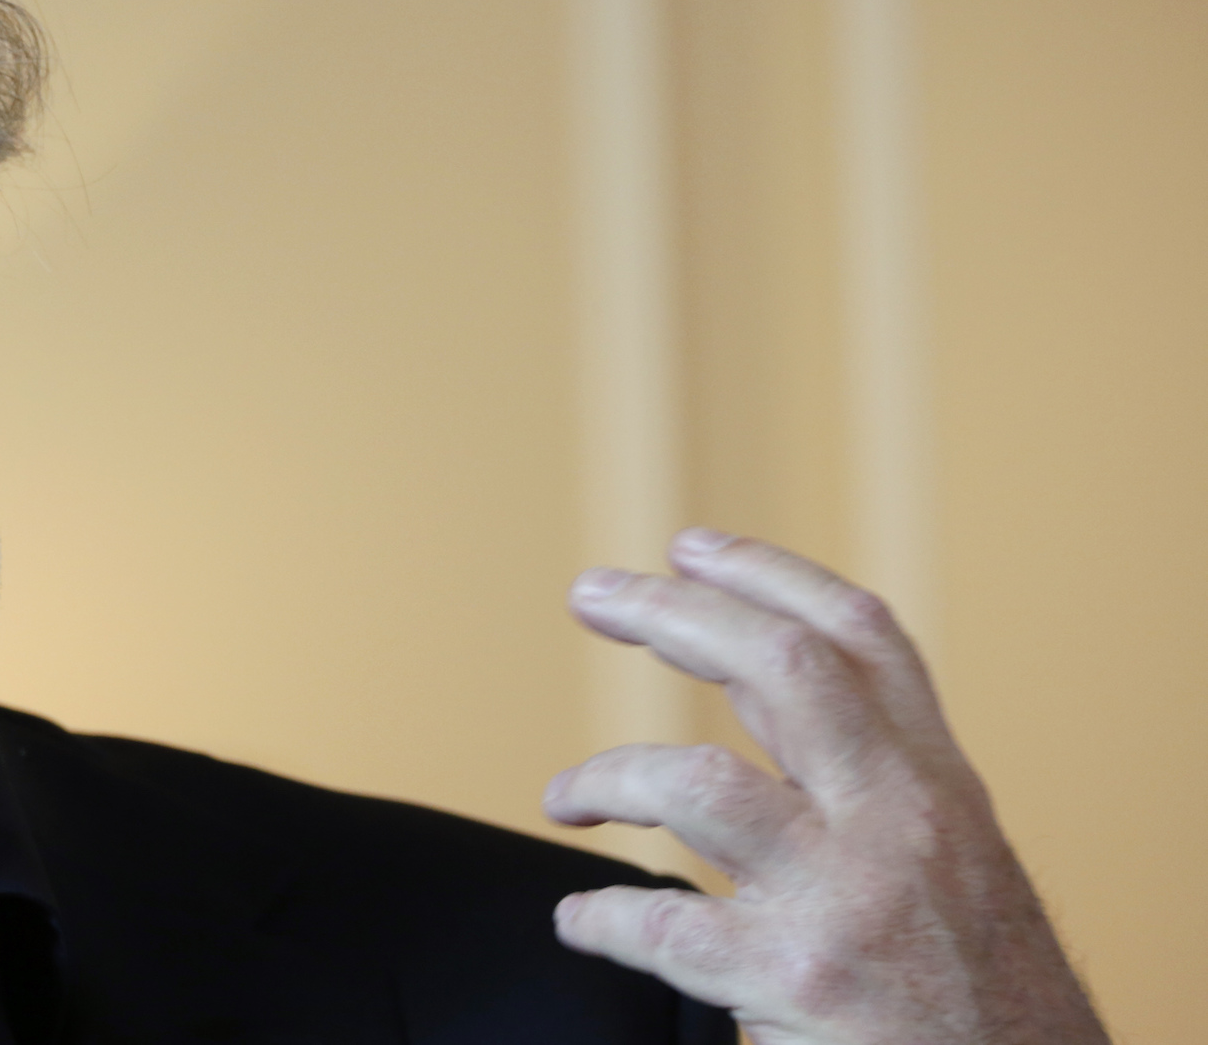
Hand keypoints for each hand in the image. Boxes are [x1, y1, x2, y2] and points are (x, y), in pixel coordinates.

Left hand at [544, 529, 1108, 1044]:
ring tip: (564, 797)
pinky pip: (659, 921)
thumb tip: (756, 691)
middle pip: (779, 665)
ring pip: (696, 780)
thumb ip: (865, 778)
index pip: (860, 638)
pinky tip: (579, 920)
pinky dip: (599, 917)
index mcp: (938, 786)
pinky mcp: (794, 976)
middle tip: (593, 594)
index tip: (688, 548)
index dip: (768, 573)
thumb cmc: (977, 993)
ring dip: (606, 774)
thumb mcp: (952, 858)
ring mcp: (846, 896)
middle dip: (672, 613)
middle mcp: (900, 822)